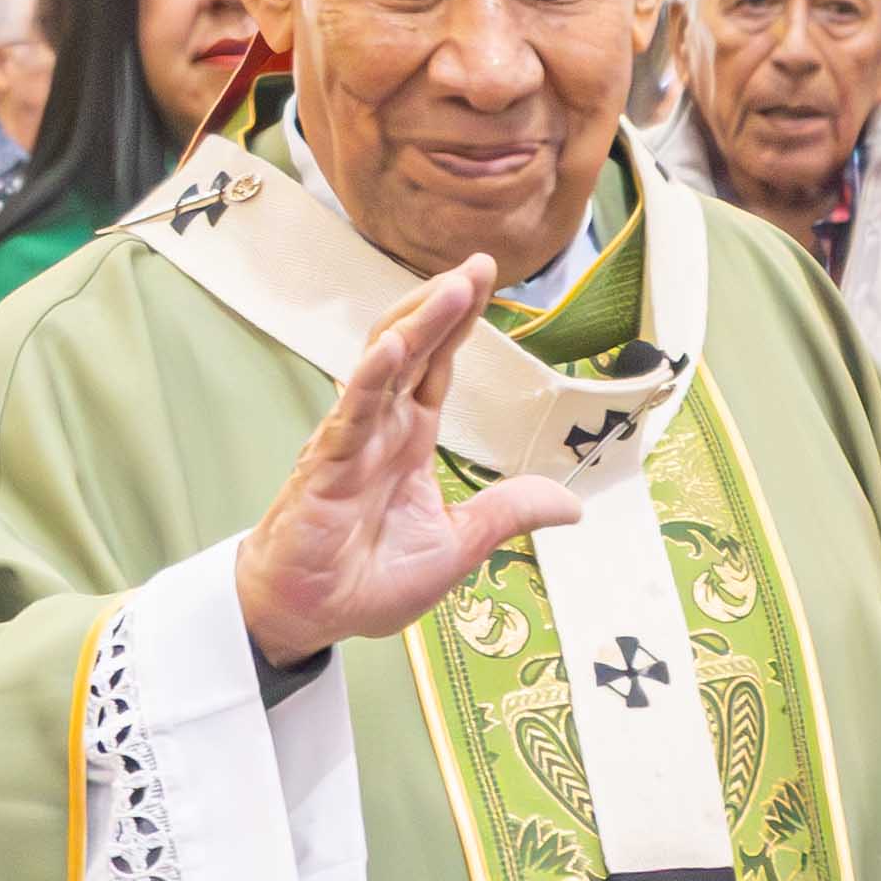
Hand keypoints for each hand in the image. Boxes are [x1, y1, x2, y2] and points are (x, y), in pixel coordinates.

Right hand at [232, 256, 580, 671]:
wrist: (309, 617)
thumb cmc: (365, 580)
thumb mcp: (458, 545)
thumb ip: (507, 513)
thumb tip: (572, 504)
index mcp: (410, 440)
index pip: (439, 365)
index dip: (460, 321)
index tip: (486, 276)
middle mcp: (381, 428)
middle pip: (415, 347)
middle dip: (444, 303)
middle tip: (478, 263)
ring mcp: (353, 440)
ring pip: (386, 366)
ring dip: (419, 324)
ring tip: (453, 287)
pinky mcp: (329, 465)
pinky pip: (352, 412)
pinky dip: (371, 377)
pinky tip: (392, 347)